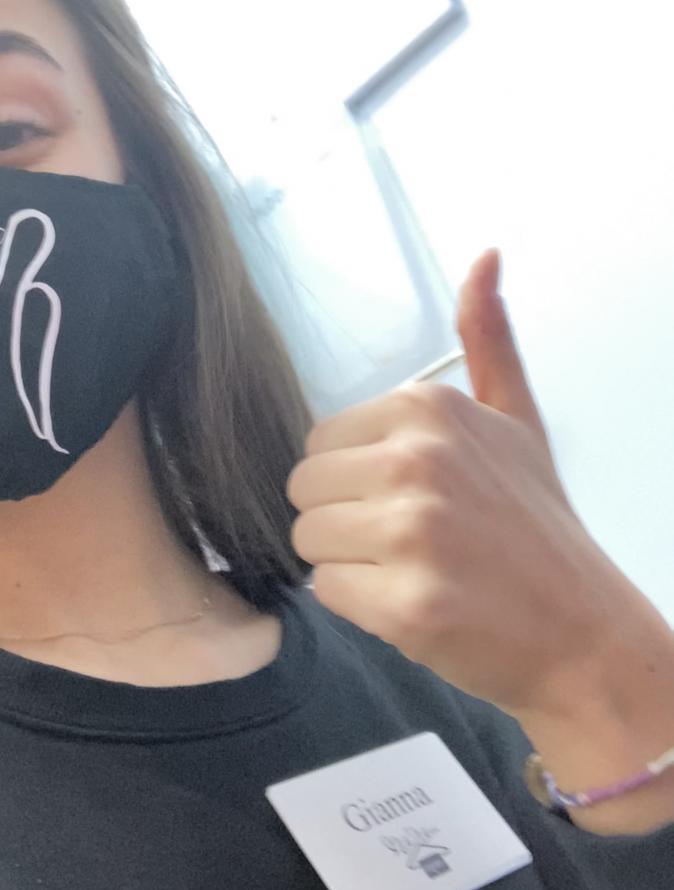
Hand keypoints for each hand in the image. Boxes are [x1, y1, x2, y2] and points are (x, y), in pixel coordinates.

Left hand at [288, 248, 635, 717]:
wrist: (584, 634)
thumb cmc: (536, 525)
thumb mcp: (516, 419)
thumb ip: (489, 340)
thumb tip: (485, 254)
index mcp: (430, 407)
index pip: (320, 440)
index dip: (357, 478)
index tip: (413, 499)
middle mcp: (419, 458)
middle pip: (304, 488)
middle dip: (344, 519)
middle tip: (410, 541)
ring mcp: (414, 531)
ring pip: (307, 538)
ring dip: (348, 562)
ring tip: (412, 569)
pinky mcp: (408, 603)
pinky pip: (325, 590)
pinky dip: (360, 606)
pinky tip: (415, 605)